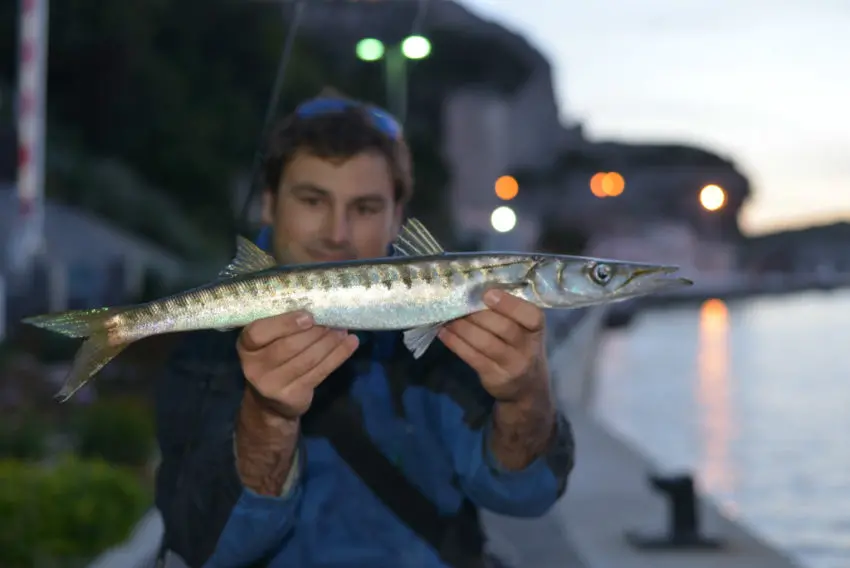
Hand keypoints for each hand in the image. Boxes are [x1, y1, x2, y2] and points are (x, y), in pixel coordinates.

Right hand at [237, 311, 359, 418]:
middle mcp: (254, 367)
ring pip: (308, 359)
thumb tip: (317, 306)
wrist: (269, 403)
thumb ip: (282, 327)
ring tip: (342, 329)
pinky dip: (338, 355)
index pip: (258, 333)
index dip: (284, 324)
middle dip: (315, 332)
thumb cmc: (271, 360)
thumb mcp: (266, 343)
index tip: (308, 316)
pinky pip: (320, 372)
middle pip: (289, 346)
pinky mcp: (293, 396)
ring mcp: (273, 385)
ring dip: (329, 342)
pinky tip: (350, 343)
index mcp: (246, 347)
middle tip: (333, 320)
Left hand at [438, 289, 548, 401]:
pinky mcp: (495, 377)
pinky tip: (444, 333)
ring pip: (485, 343)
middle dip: (478, 314)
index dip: (509, 304)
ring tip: (448, 318)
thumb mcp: (524, 331)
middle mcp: (528, 349)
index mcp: (536, 330)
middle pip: (504, 328)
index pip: (532, 315)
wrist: (526, 387)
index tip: (487, 293)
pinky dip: (455, 343)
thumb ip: (509, 313)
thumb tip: (475, 291)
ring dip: (463, 328)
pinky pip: (472, 357)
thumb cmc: (520, 348)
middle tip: (458, 304)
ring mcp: (512, 365)